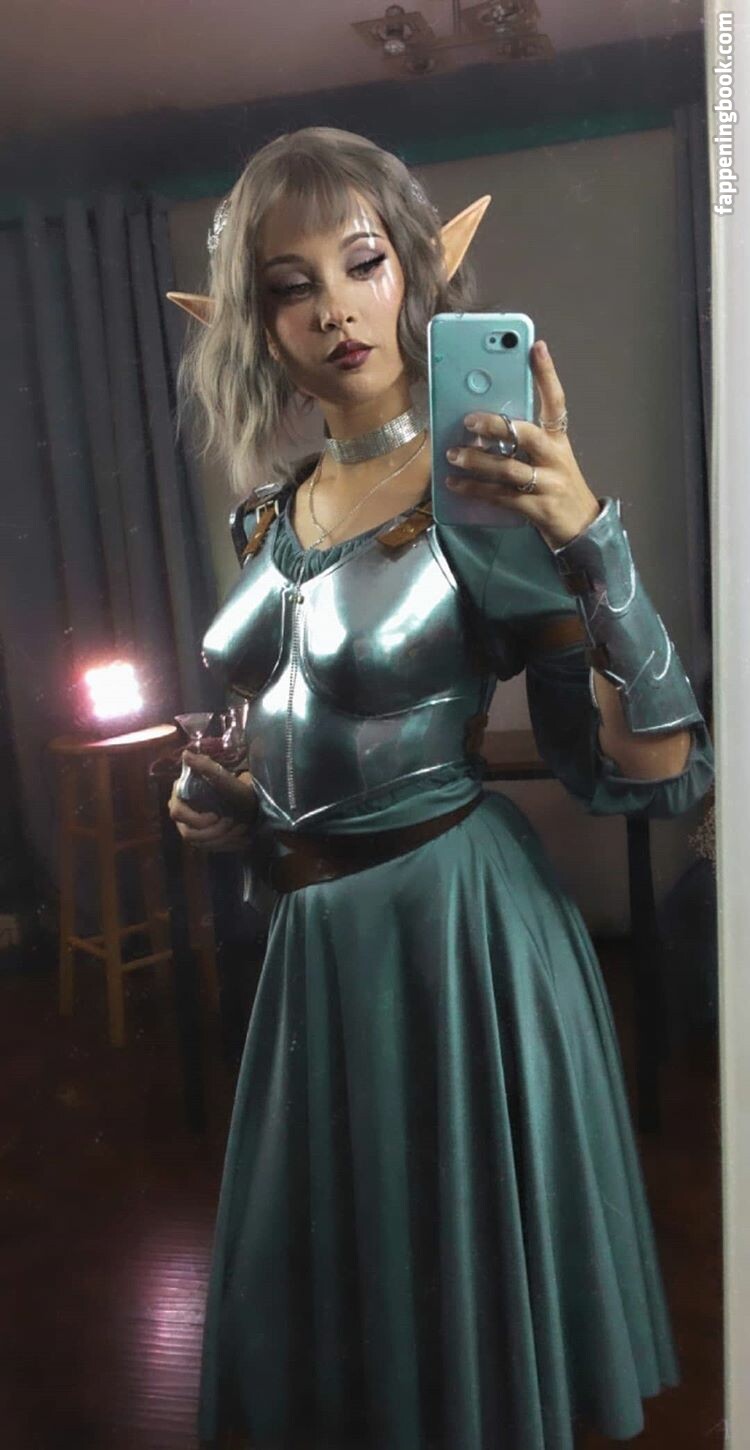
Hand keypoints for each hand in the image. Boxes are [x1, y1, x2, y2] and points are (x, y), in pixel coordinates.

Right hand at [168, 756, 258, 851]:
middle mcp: (181, 812)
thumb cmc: (237, 789)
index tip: (216, 816)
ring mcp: (189, 827)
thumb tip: (186, 754)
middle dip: (214, 832)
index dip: (196, 819)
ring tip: (243, 829)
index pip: (178, 812)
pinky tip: (243, 839)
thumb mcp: (224, 779)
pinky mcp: (201, 838)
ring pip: (201, 843)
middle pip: (189, 833)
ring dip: (224, 838)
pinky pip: (209, 849)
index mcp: (181, 795)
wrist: (250, 803)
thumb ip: (206, 767)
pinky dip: (228, 845)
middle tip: (235, 823)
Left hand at [443, 339, 600, 548]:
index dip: (546, 374)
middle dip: (497, 426)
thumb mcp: (548, 458)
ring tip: (453, 455)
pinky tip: (455, 484)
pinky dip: (475, 490)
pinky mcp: (537, 509)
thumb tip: (482, 426)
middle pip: (527, 435)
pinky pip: (501, 497)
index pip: (555, 401)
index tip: (535, 347)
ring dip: (478, 462)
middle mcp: (555, 459)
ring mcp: (548, 485)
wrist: (582, 529)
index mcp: (558, 441)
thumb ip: (524, 440)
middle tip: (469, 420)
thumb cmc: (556, 486)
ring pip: (509, 469)